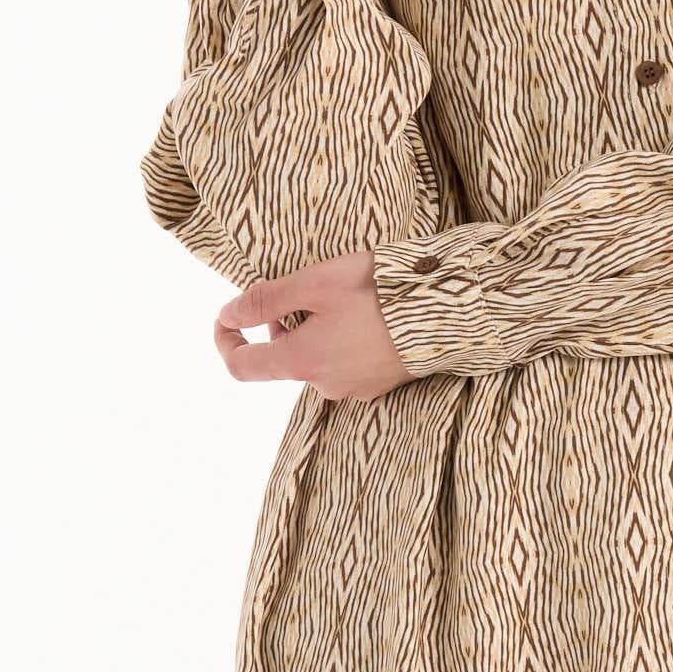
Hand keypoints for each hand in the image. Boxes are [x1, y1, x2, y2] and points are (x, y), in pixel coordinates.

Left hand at [214, 250, 414, 399]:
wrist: (447, 312)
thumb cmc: (379, 292)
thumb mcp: (314, 283)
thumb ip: (265, 300)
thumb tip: (228, 314)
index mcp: (302, 361)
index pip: (241, 366)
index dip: (225, 340)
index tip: (228, 315)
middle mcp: (323, 384)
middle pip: (281, 359)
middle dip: (278, 326)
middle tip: (297, 289)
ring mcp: (354, 388)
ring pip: (314, 360)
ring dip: (311, 332)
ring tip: (338, 298)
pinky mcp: (379, 384)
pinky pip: (343, 364)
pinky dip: (339, 341)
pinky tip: (364, 315)